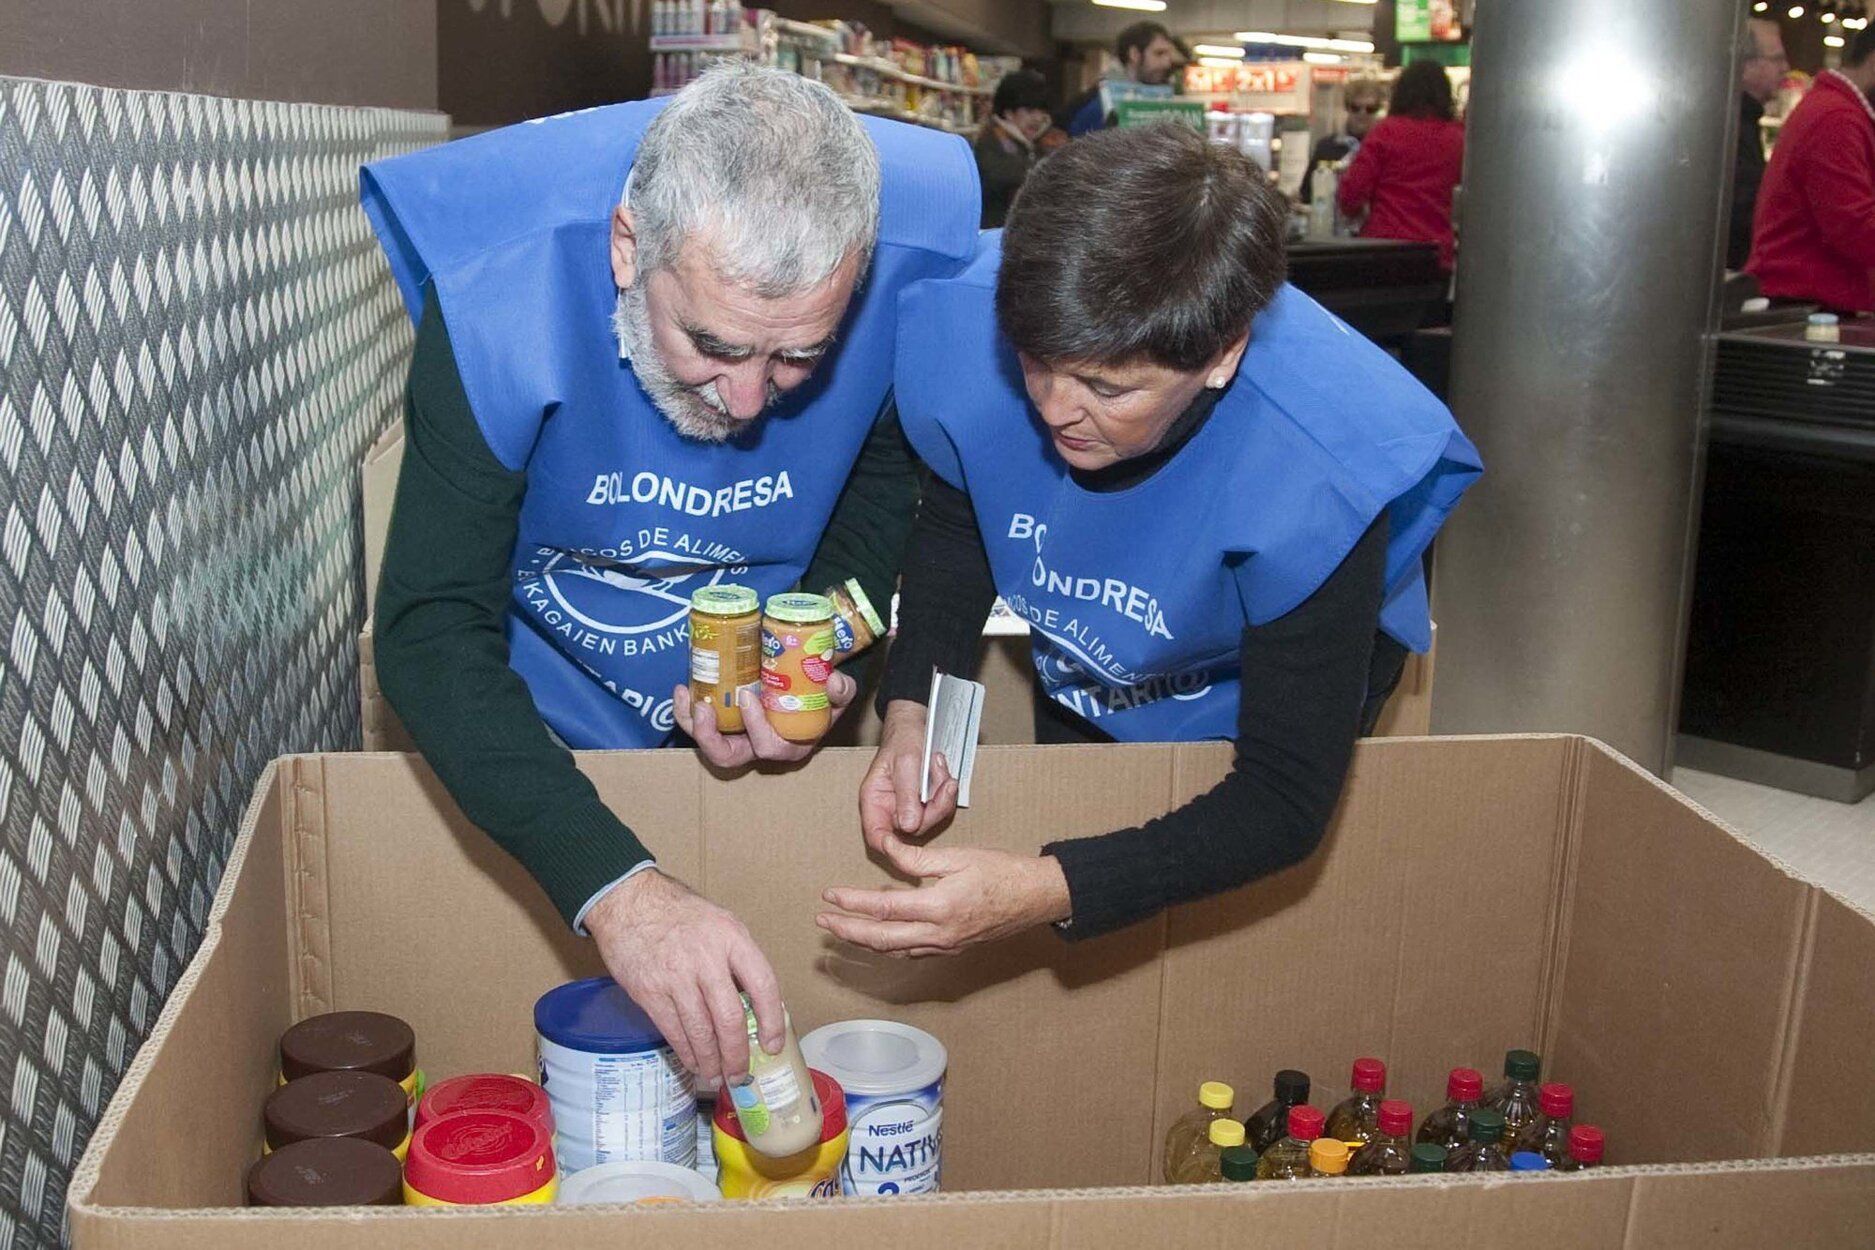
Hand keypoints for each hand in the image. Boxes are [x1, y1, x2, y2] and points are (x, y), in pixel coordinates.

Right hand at [583, 868, 783, 1083]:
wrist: (629, 901)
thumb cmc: (680, 913)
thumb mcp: (720, 923)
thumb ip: (738, 959)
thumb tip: (755, 1003)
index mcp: (731, 938)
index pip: (763, 985)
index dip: (773, 1020)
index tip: (772, 1045)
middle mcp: (706, 959)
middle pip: (730, 1019)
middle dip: (737, 1054)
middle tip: (741, 1073)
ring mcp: (676, 977)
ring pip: (701, 1032)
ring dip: (712, 1062)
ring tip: (717, 1076)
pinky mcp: (650, 992)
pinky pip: (674, 1031)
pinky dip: (687, 1053)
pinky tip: (695, 1063)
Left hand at [672, 671, 857, 768]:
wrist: (807, 687)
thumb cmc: (822, 695)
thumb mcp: (839, 693)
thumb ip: (841, 689)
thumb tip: (833, 680)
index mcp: (788, 746)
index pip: (769, 748)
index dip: (756, 727)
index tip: (747, 697)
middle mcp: (758, 749)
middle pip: (727, 757)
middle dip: (710, 737)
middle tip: (704, 708)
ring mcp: (738, 739)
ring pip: (707, 745)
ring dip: (692, 723)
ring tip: (686, 695)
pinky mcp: (724, 727)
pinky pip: (700, 727)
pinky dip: (687, 712)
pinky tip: (684, 688)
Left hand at [816, 836, 1071, 957]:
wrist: (1036, 897)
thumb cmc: (1001, 871)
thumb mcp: (958, 856)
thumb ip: (918, 858)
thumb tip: (886, 848)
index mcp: (939, 907)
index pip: (884, 908)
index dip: (852, 903)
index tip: (829, 896)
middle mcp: (939, 934)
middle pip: (881, 939)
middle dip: (848, 932)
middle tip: (823, 924)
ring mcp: (946, 946)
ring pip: (895, 950)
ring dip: (865, 942)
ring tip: (842, 931)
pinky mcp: (952, 949)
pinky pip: (913, 952)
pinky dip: (889, 946)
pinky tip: (879, 936)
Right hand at [857, 701, 958, 854]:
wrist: (915, 724)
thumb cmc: (903, 739)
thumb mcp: (906, 764)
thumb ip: (907, 795)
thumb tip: (908, 826)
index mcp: (874, 800)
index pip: (876, 835)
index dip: (889, 846)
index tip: (909, 841)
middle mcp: (889, 808)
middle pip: (911, 830)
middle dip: (933, 808)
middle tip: (945, 783)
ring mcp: (907, 806)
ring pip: (929, 819)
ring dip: (942, 796)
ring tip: (940, 767)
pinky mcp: (923, 802)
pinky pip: (938, 808)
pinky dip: (944, 791)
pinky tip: (942, 770)